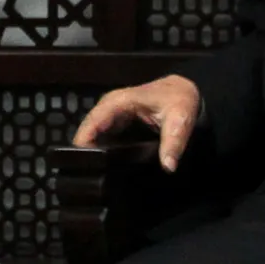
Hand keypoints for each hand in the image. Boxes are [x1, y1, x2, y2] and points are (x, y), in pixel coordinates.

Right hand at [73, 75, 202, 170]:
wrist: (184, 90)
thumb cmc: (179, 99)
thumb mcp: (179, 120)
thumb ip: (173, 143)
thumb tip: (168, 166)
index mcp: (119, 102)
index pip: (92, 122)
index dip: (83, 141)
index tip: (80, 161)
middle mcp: (111, 105)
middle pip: (89, 129)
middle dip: (84, 149)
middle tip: (87, 173)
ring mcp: (112, 112)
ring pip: (93, 132)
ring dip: (91, 148)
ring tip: (92, 171)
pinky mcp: (116, 120)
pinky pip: (102, 134)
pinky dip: (100, 147)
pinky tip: (103, 162)